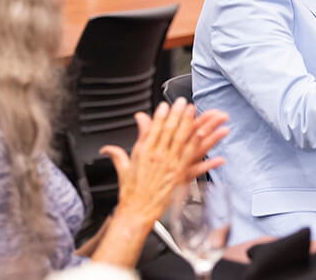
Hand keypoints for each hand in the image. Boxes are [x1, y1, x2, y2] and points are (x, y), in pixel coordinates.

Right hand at [100, 99, 228, 226]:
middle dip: (177, 114)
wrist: (136, 212)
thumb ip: (116, 154)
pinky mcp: (179, 176)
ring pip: (182, 140)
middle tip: (183, 102)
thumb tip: (107, 148)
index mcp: (143, 153)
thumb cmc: (130, 193)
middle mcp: (157, 156)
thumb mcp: (123, 168)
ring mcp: (169, 165)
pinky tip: (207, 141)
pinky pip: (193, 159)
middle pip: (170, 130)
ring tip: (196, 112)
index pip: (153, 129)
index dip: (160, 116)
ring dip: (190, 124)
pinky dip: (201, 149)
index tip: (165, 105)